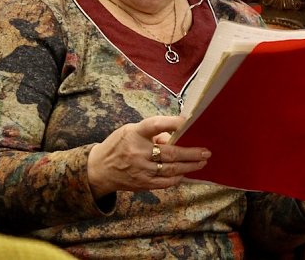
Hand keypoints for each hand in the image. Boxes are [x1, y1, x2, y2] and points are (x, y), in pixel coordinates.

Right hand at [87, 115, 209, 198]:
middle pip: (170, 153)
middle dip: (191, 153)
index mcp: (135, 133)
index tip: (188, 121)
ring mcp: (140, 170)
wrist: (98, 170)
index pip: (155, 125)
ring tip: (202, 162)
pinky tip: (186, 173)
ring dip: (189, 166)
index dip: (172, 123)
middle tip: (206, 151)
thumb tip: (177, 135)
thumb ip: (153, 133)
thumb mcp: (131, 131)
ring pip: (171, 169)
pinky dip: (177, 177)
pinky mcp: (142, 183)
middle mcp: (138, 152)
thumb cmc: (119, 145)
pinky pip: (165, 182)